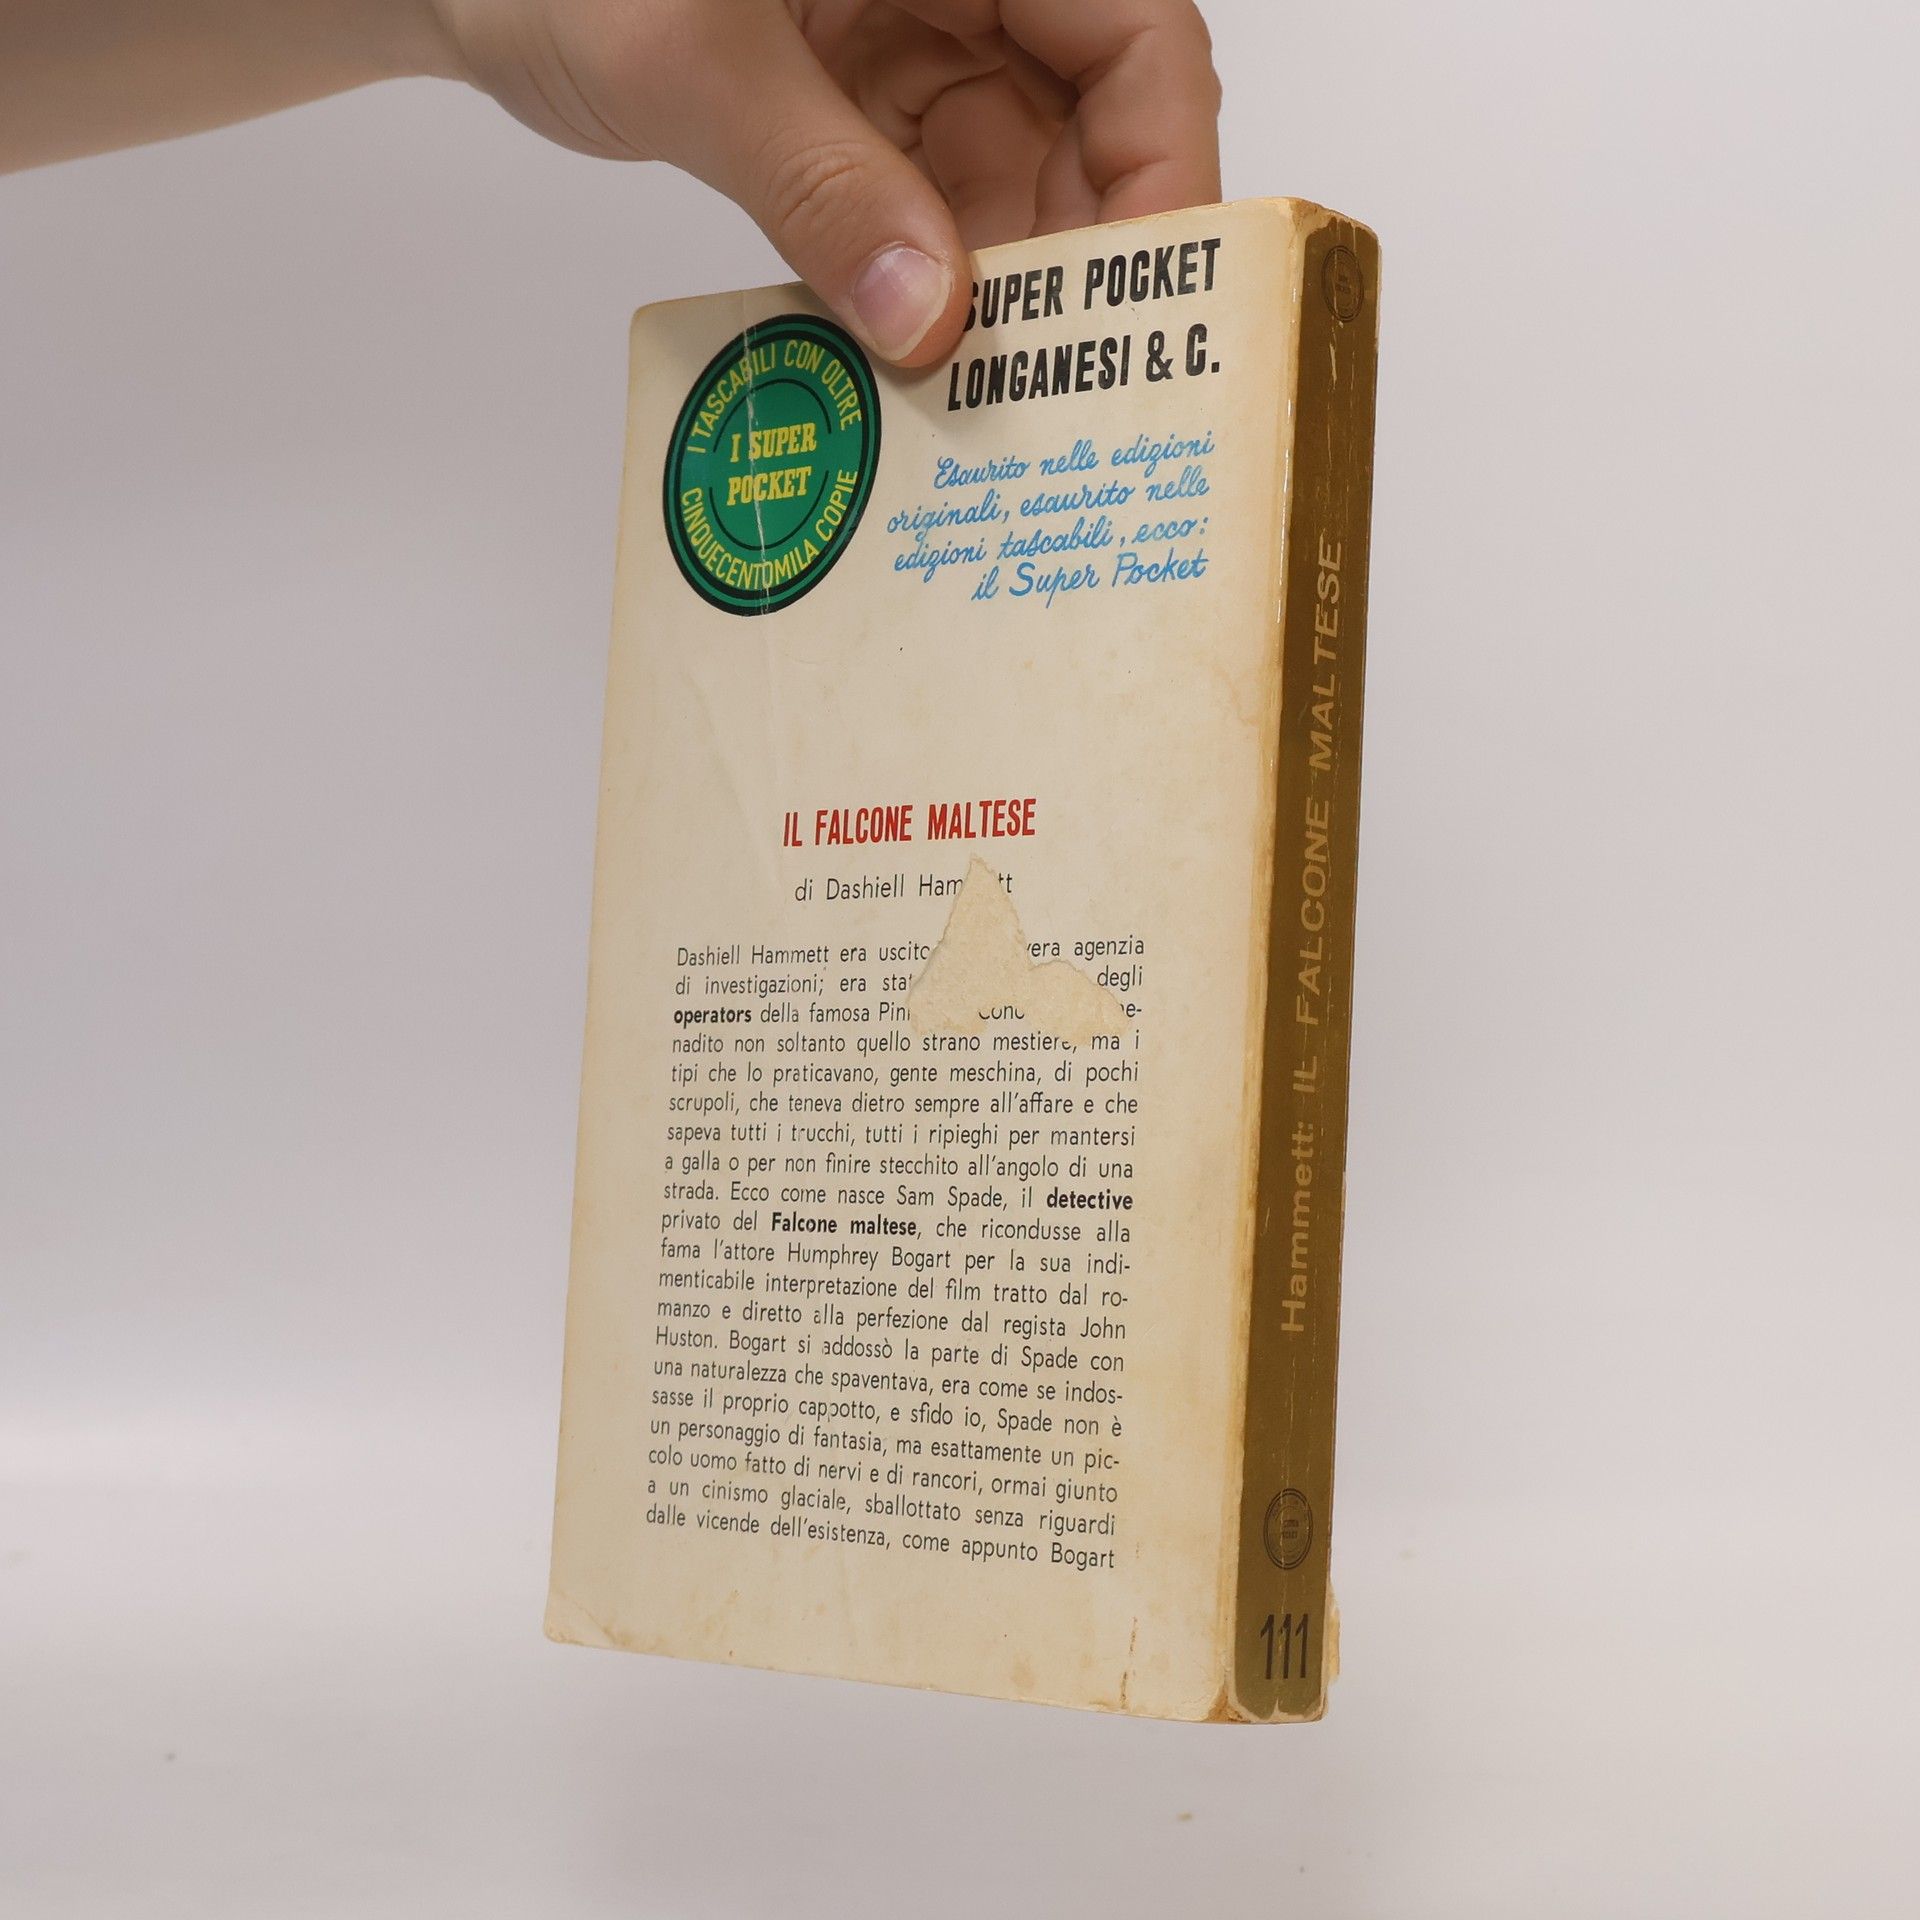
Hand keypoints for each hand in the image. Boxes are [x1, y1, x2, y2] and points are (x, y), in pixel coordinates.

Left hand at [431, 0, 1222, 364]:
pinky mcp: (872, 122)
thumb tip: (928, 320)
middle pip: (1092, 129)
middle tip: (1061, 393)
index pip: (1135, 36)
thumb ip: (820, 187)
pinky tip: (917, 373)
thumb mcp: (698, 62)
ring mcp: (922, 54)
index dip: (1163, 166)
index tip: (1150, 299)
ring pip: (1020, 190)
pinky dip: (929, 295)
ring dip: (1003, 301)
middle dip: (1080, 262)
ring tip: (987, 408)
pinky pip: (937, 219)